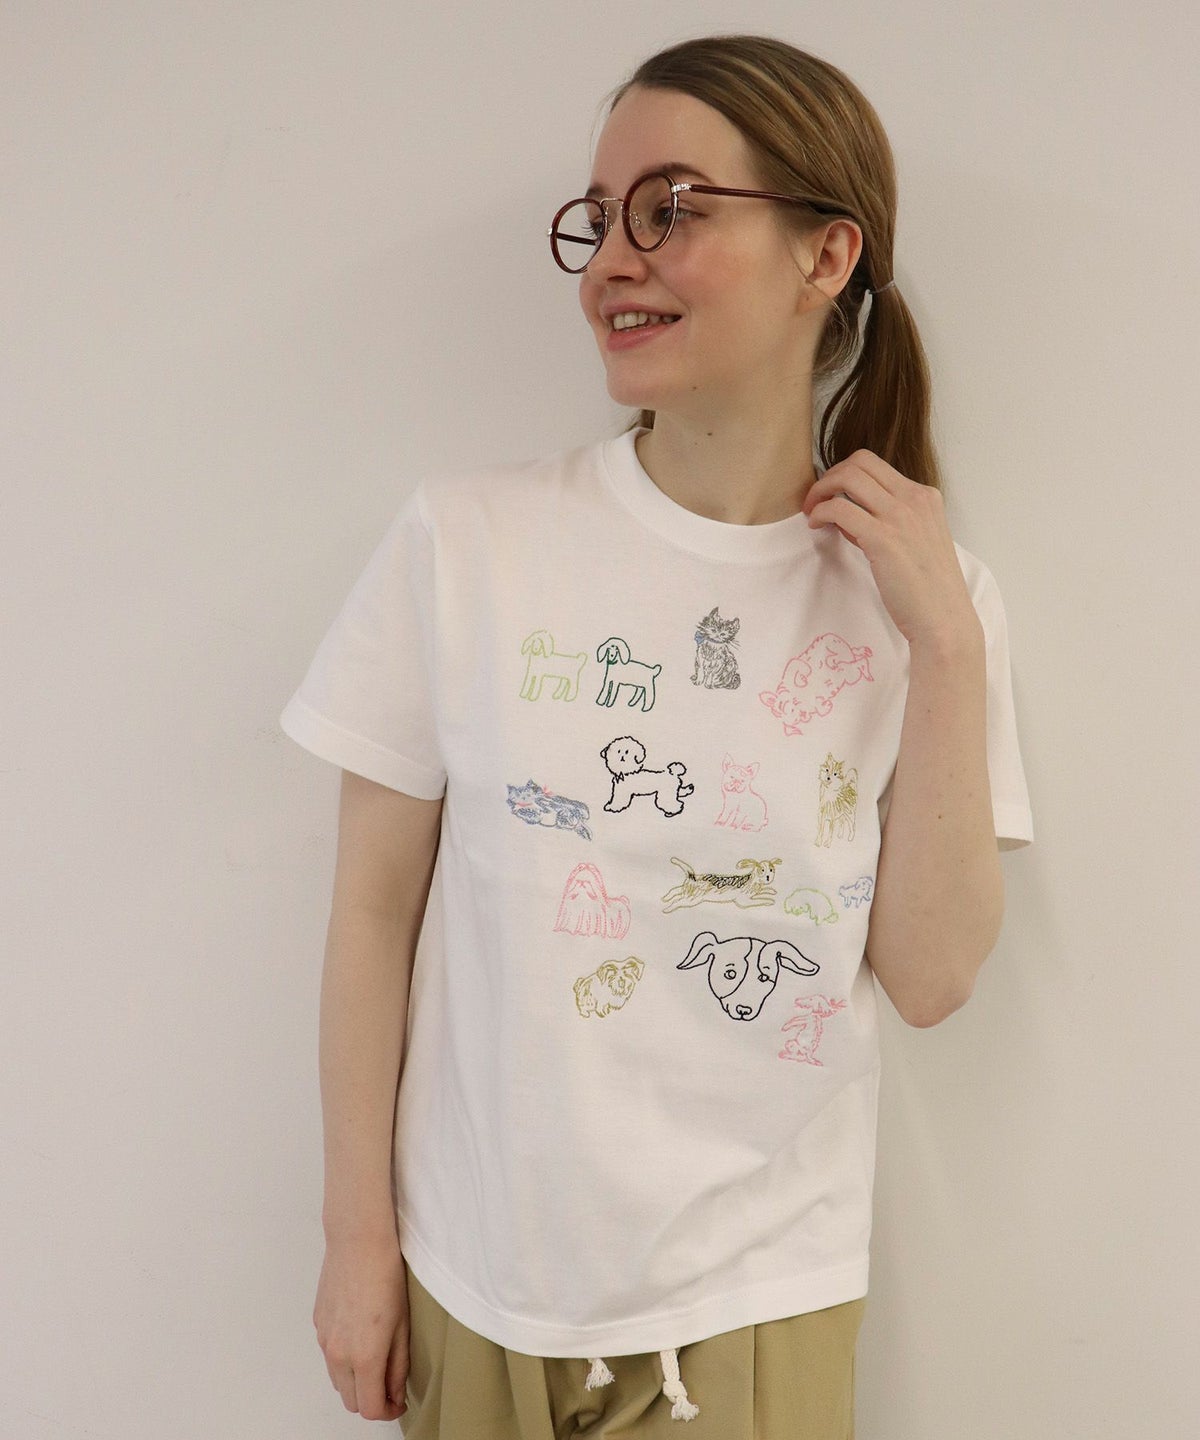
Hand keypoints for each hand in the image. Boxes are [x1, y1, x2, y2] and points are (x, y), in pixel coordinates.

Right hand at [314, 1234, 410, 1420]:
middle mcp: (338, 1355)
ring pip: (338, 1381)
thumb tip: (394, 1393)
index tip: (398, 1402)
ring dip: (356, 1381)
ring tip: (376, 1359)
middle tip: (390, 1383)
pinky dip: (344, 1360)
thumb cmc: (386, 1276)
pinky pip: (329, 1356)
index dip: (387, 1412)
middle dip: (370, 1400)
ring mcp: (324, 1341)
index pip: (369, 1409)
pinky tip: (360, 1337)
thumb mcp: (403, 1326)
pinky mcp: (318, 1326)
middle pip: (351, 1401)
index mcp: (364, 1356)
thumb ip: (398, 1366)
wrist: (358, 1242)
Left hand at [803, 450, 979, 648]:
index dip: (847, 476)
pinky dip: (821, 513)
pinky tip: (816, 527)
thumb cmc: (928, 590)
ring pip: (848, 478)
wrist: (944, 620)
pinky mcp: (882, 538)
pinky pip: (839, 509)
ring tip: (812, 512)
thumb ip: (888, 524)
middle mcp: (914, 499)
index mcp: (925, 497)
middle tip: (816, 500)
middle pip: (859, 462)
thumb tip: (850, 517)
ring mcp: (900, 516)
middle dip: (830, 476)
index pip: (876, 465)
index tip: (833, 497)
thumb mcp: (917, 543)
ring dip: (821, 491)